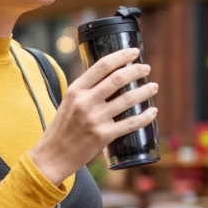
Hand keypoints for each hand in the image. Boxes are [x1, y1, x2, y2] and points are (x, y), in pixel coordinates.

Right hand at [30, 48, 158, 186]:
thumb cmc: (62, 128)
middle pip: (117, 79)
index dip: (121, 56)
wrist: (53, 155)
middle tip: (146, 68)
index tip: (134, 52)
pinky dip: (145, 116)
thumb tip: (110, 78)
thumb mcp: (68, 102)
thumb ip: (86, 91)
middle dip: (136, 70)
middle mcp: (85, 102)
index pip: (101, 66)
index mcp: (75, 90)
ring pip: (128, 99)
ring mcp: (95, 119)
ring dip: (145, 91)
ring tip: (153, 87)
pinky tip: (153, 111)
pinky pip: (131, 123)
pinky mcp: (103, 135)